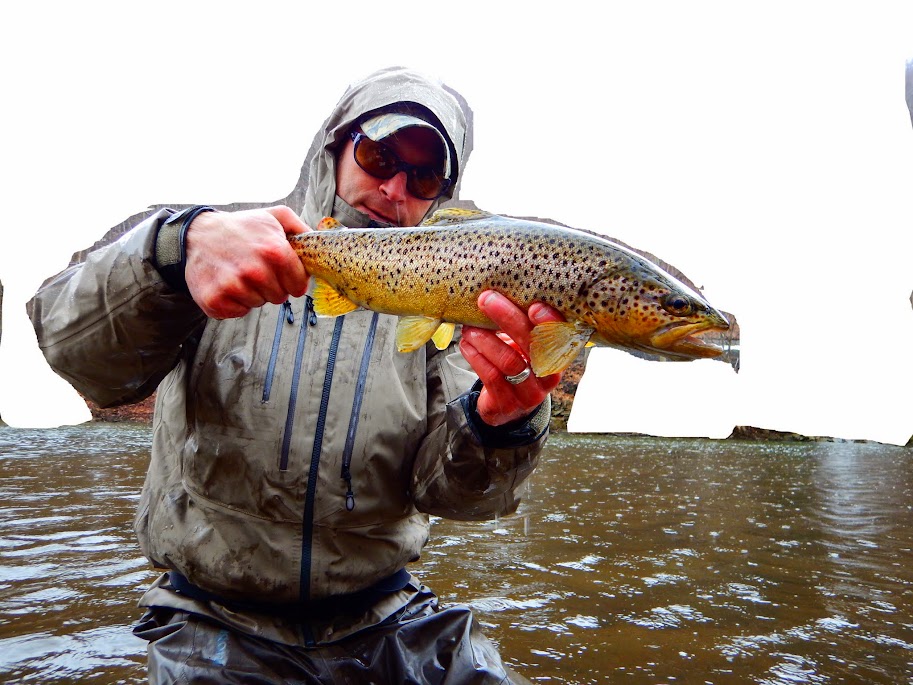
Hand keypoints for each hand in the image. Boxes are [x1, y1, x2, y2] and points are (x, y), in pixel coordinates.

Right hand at [184, 206, 310, 318]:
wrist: (196, 234)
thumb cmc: (241, 227)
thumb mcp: (276, 217)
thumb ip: (303, 230)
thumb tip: (322, 243)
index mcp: (274, 252)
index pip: (299, 286)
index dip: (292, 279)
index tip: (281, 271)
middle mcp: (254, 271)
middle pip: (280, 297)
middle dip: (271, 285)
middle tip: (255, 267)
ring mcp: (233, 287)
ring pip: (259, 304)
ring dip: (252, 292)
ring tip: (239, 272)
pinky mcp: (215, 301)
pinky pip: (239, 312)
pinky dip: (234, 302)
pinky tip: (226, 282)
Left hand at [459, 290, 563, 426]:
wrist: (508, 406)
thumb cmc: (518, 362)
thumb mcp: (526, 344)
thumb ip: (522, 322)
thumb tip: (499, 289)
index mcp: (559, 354)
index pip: (560, 335)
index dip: (549, 322)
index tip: (534, 305)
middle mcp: (549, 375)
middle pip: (532, 345)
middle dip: (508, 319)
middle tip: (487, 300)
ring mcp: (530, 393)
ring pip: (509, 362)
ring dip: (486, 340)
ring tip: (470, 327)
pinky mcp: (508, 404)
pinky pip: (491, 376)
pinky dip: (476, 356)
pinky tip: (467, 344)